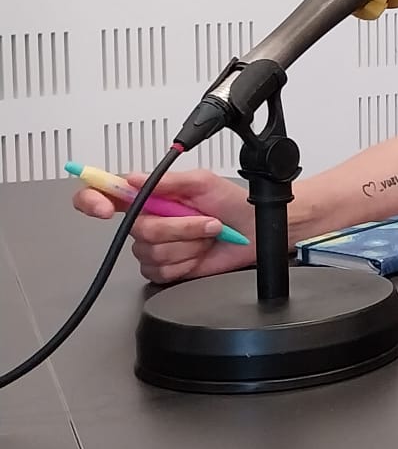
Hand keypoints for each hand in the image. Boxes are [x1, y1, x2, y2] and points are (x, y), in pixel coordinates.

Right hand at [72, 169, 257, 285]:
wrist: (253, 231)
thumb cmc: (232, 203)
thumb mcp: (203, 182)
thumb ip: (168, 180)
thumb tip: (132, 178)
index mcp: (150, 194)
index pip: (106, 194)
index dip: (92, 200)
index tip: (104, 208)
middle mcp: (148, 219)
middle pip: (139, 229)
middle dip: (179, 227)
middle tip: (206, 220)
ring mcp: (155, 245)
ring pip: (152, 252)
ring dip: (188, 243)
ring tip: (206, 234)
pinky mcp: (164, 268)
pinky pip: (160, 270)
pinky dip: (187, 262)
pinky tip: (200, 252)